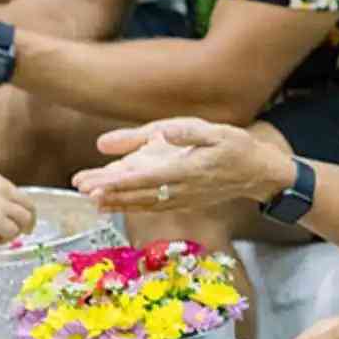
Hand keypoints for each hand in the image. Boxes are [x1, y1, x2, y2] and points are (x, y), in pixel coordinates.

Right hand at [0, 170, 36, 243]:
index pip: (17, 194)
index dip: (17, 208)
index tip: (12, 218)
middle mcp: (2, 188)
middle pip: (29, 205)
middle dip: (28, 220)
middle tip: (24, 232)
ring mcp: (2, 204)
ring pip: (24, 219)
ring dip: (16, 231)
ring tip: (0, 238)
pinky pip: (13, 232)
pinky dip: (5, 239)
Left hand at [71, 118, 295, 214]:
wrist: (256, 173)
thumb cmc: (235, 147)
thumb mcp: (215, 132)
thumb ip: (187, 133)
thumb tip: (164, 132)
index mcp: (187, 170)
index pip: (147, 178)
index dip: (120, 182)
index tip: (98, 182)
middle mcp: (181, 190)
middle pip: (139, 193)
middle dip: (109, 192)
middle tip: (81, 187)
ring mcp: (181, 199)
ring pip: (142, 203)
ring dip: (115, 201)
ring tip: (89, 197)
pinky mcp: (181, 202)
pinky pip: (150, 206)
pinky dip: (129, 206)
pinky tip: (111, 204)